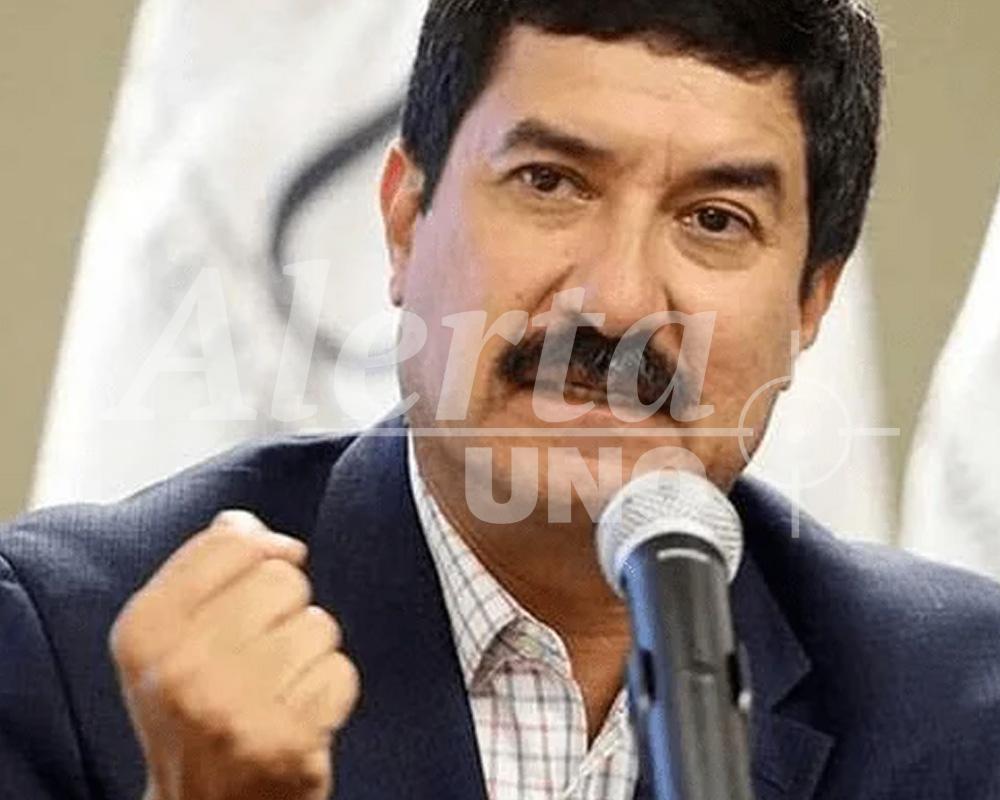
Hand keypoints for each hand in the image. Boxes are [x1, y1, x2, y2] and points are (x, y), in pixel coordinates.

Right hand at [109, 511, 358, 799]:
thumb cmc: (192, 711)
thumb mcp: (167, 637)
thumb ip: (202, 568)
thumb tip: (248, 523)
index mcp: (145, 629)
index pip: (233, 540)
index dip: (261, 552)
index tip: (257, 583)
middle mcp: (180, 668)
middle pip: (283, 578)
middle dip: (285, 609)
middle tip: (261, 653)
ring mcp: (233, 707)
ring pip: (318, 624)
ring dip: (310, 652)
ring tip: (278, 686)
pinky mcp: (284, 739)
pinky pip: (341, 672)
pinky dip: (329, 691)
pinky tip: (297, 714)